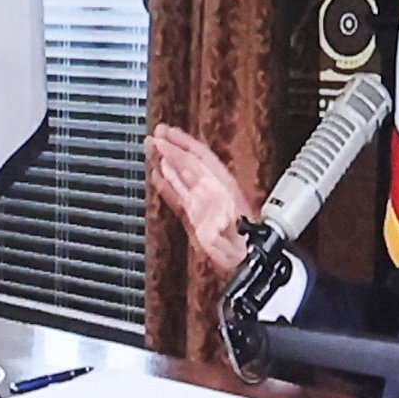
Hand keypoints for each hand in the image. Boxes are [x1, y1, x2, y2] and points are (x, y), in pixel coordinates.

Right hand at [146, 124, 250, 278]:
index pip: (200, 158)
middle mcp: (213, 192)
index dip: (183, 144)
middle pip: (189, 164)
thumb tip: (209, 216)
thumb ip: (215, 221)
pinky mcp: (196, 217)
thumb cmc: (243, 247)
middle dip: (172, 148)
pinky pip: (179, 196)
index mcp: (223, 189)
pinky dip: (167, 185)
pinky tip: (158, 176)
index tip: (167, 134)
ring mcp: (204, 204)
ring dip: (167, 161)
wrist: (246, 263)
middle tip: (155, 136)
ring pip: (182, 177)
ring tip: (153, 149)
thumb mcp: (231, 233)